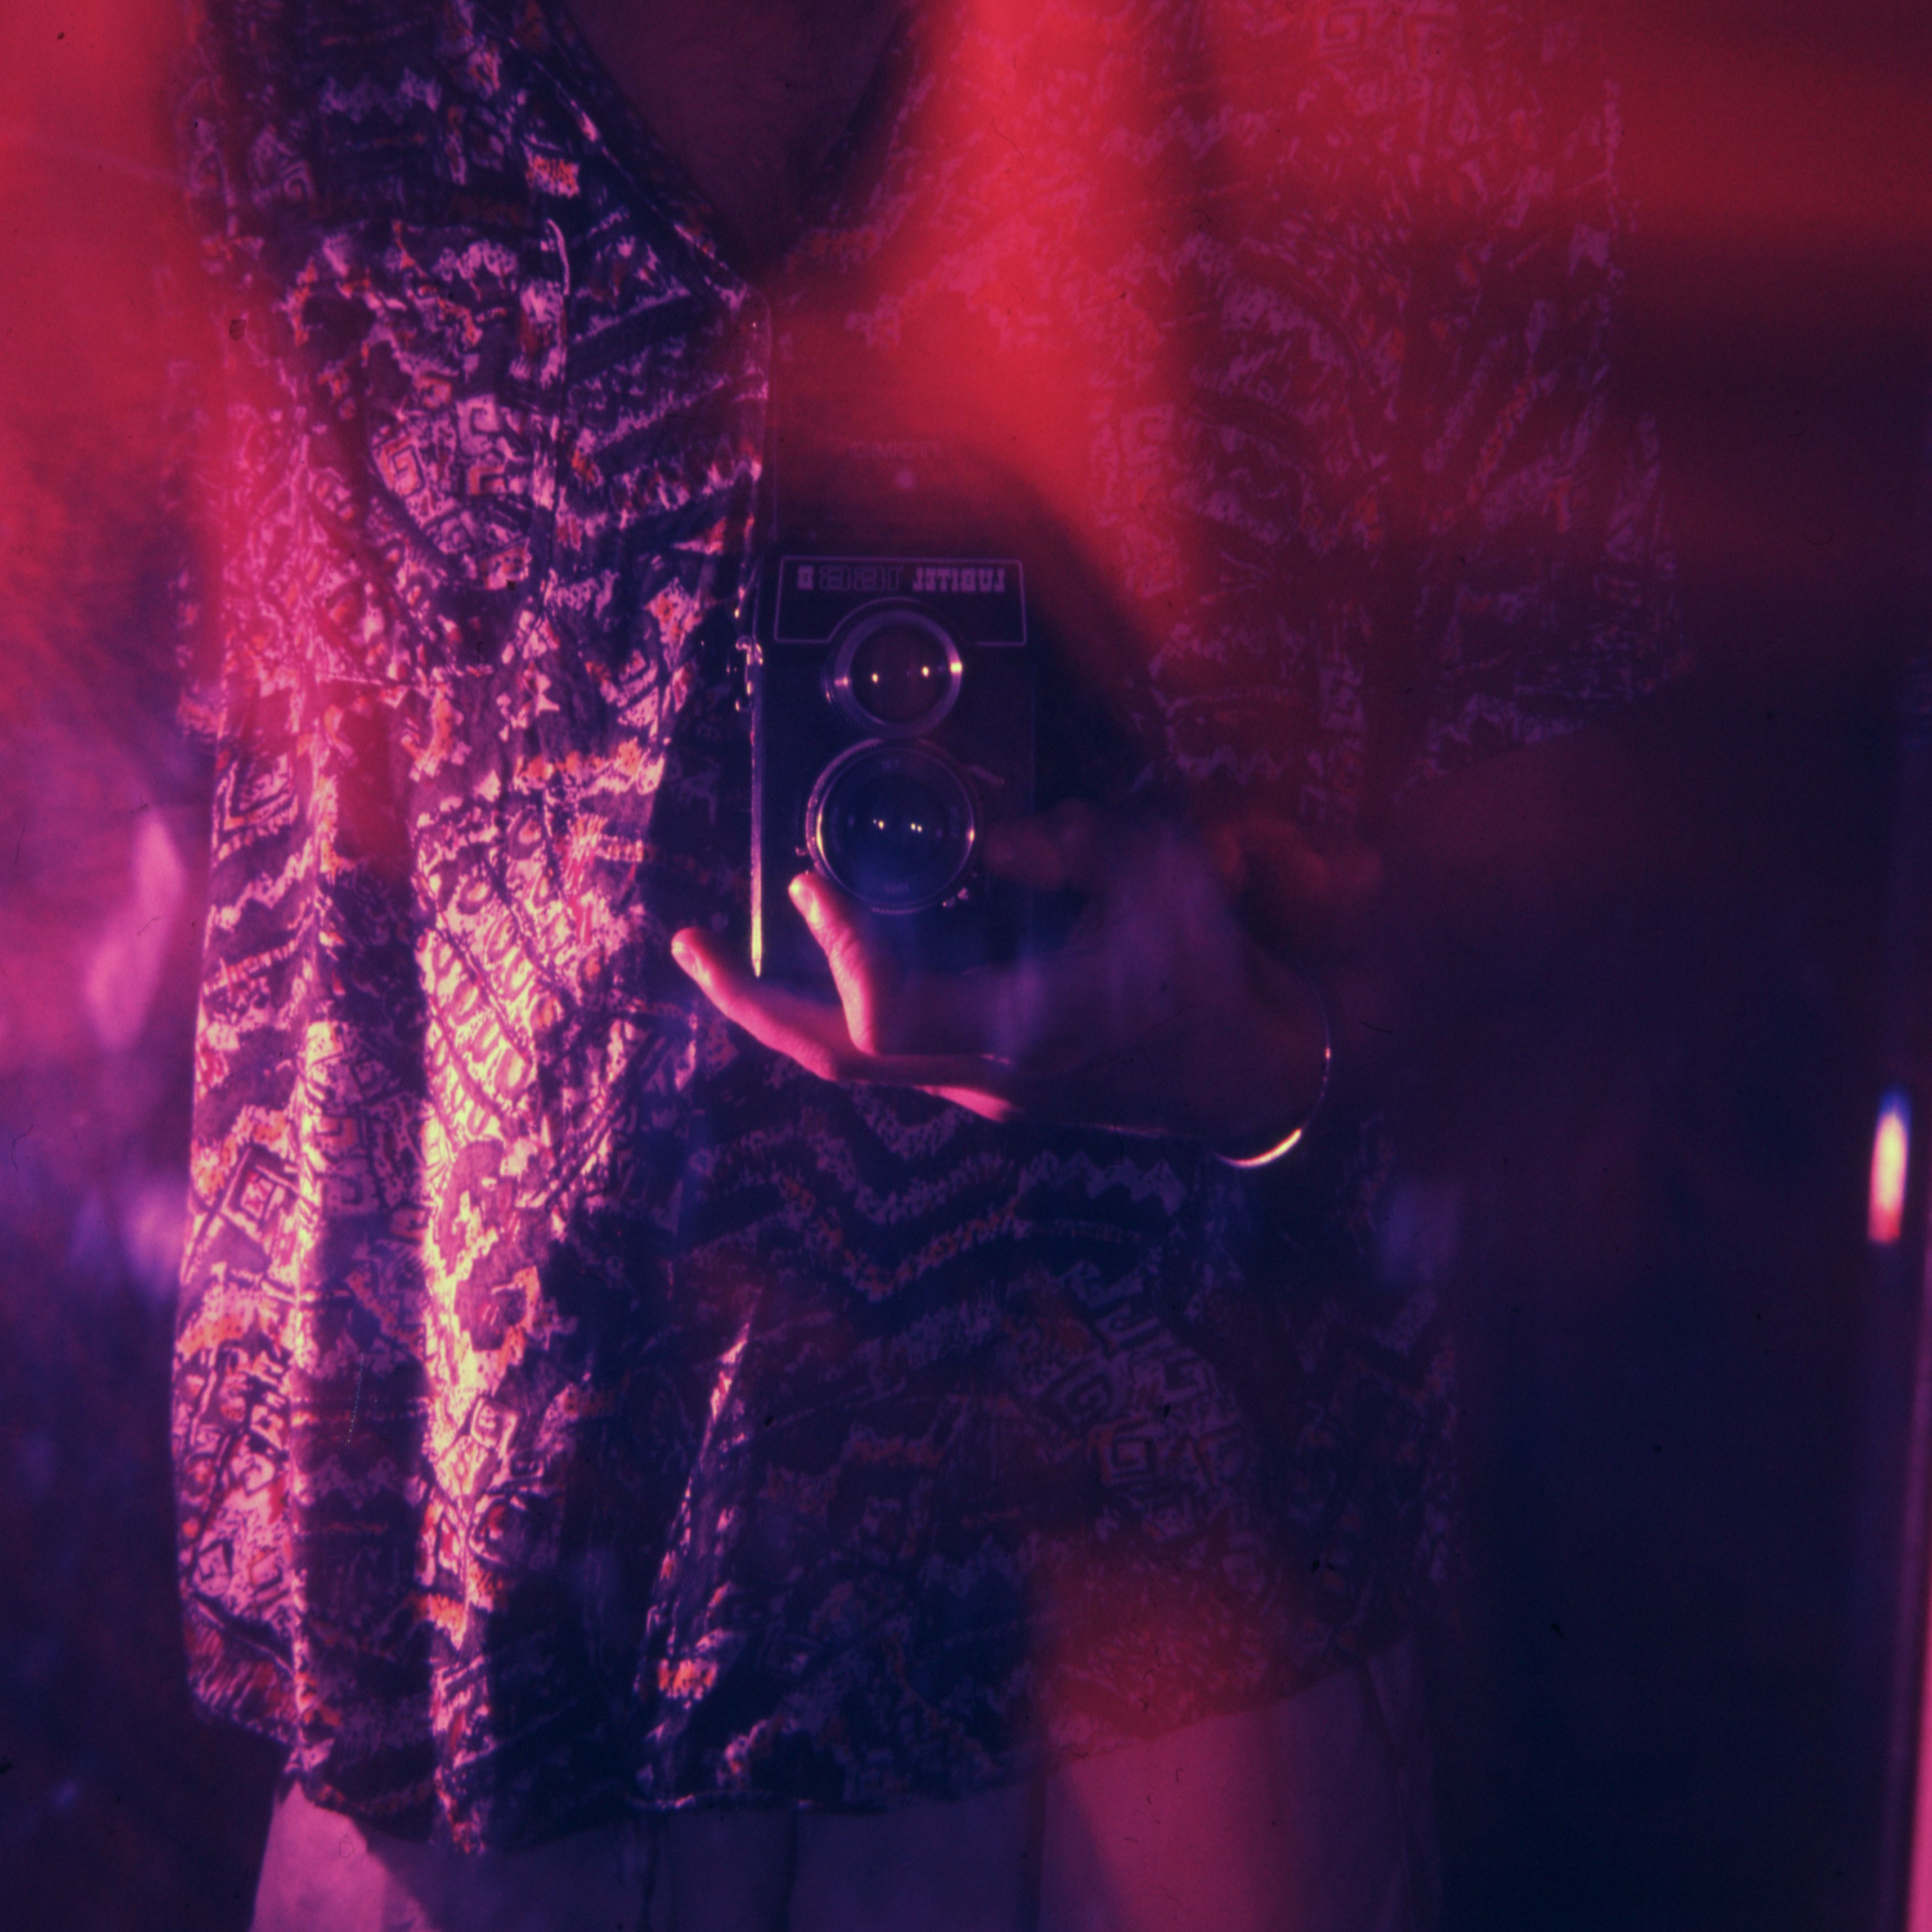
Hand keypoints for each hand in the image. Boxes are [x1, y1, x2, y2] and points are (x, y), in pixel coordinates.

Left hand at [670, 804, 1331, 1150]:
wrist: (1244, 1075)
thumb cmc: (1212, 975)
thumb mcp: (1165, 882)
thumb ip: (1078, 851)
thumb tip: (994, 841)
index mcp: (1023, 1031)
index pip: (887, 1014)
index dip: (836, 952)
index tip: (807, 882)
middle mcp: (986, 1075)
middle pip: (834, 1060)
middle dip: (751, 1003)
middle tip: (687, 944)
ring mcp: (981, 1089)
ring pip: (851, 1062)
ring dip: (780, 1009)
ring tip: (721, 952)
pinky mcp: (988, 1084)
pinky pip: (886, 1052)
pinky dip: (836, 1008)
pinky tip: (814, 965)